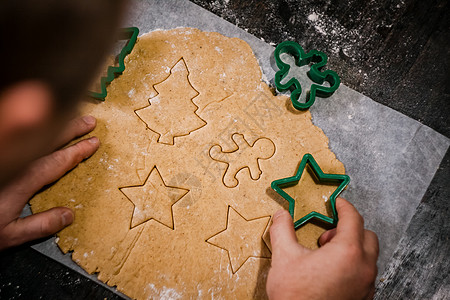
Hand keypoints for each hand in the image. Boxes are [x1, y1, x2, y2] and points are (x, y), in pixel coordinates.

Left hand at [0, 115, 98, 249]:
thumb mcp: (7, 235)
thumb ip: (39, 225)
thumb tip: (69, 215)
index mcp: (22, 181)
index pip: (57, 162)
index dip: (78, 152)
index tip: (94, 142)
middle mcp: (15, 163)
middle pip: (48, 140)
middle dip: (71, 129)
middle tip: (90, 121)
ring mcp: (6, 155)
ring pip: (33, 134)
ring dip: (54, 126)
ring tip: (70, 119)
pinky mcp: (2, 155)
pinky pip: (15, 135)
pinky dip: (30, 128)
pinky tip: (38, 124)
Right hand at [267, 198, 378, 299]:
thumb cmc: (296, 297)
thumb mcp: (284, 257)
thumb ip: (282, 230)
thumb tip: (282, 215)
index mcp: (348, 252)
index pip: (353, 218)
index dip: (344, 206)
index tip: (336, 203)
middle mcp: (363, 268)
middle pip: (367, 235)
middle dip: (348, 229)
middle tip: (326, 235)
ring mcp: (366, 286)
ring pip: (368, 256)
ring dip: (351, 248)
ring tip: (326, 255)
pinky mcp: (363, 299)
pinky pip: (365, 274)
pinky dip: (354, 266)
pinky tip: (331, 272)